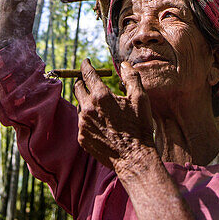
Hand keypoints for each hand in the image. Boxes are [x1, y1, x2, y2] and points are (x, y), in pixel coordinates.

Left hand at [73, 59, 156, 174]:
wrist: (134, 158)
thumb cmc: (139, 127)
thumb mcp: (140, 99)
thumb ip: (131, 77)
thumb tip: (124, 65)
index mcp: (101, 96)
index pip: (87, 74)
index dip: (86, 65)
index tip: (86, 61)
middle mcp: (87, 108)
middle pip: (78, 88)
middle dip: (82, 81)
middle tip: (88, 80)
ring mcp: (83, 124)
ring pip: (80, 106)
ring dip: (86, 102)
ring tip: (100, 106)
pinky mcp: (82, 138)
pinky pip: (82, 123)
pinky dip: (88, 119)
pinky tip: (101, 123)